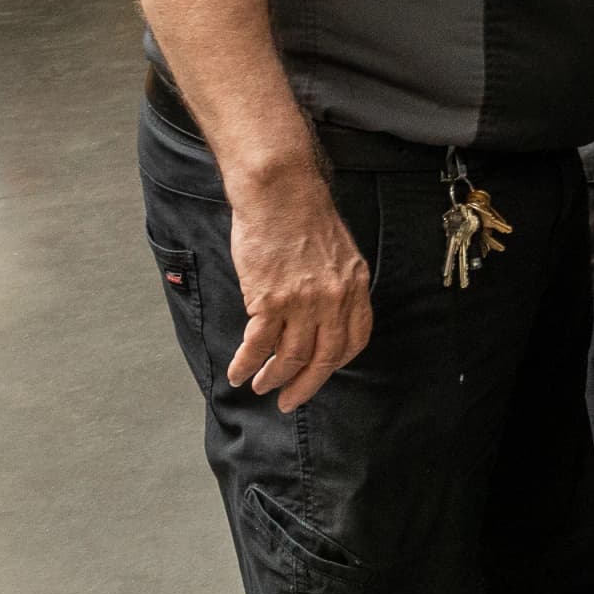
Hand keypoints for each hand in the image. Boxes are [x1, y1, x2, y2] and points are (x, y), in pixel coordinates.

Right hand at [226, 169, 372, 412]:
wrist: (279, 192)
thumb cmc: (303, 214)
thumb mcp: (338, 252)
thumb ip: (336, 284)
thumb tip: (325, 315)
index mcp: (354, 286)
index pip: (354, 340)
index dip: (335, 363)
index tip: (320, 374)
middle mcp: (333, 299)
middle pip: (323, 358)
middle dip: (305, 386)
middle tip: (289, 401)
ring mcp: (303, 302)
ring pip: (289, 356)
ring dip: (273, 377)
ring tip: (260, 385)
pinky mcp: (270, 300)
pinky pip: (258, 345)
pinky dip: (246, 363)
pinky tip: (238, 372)